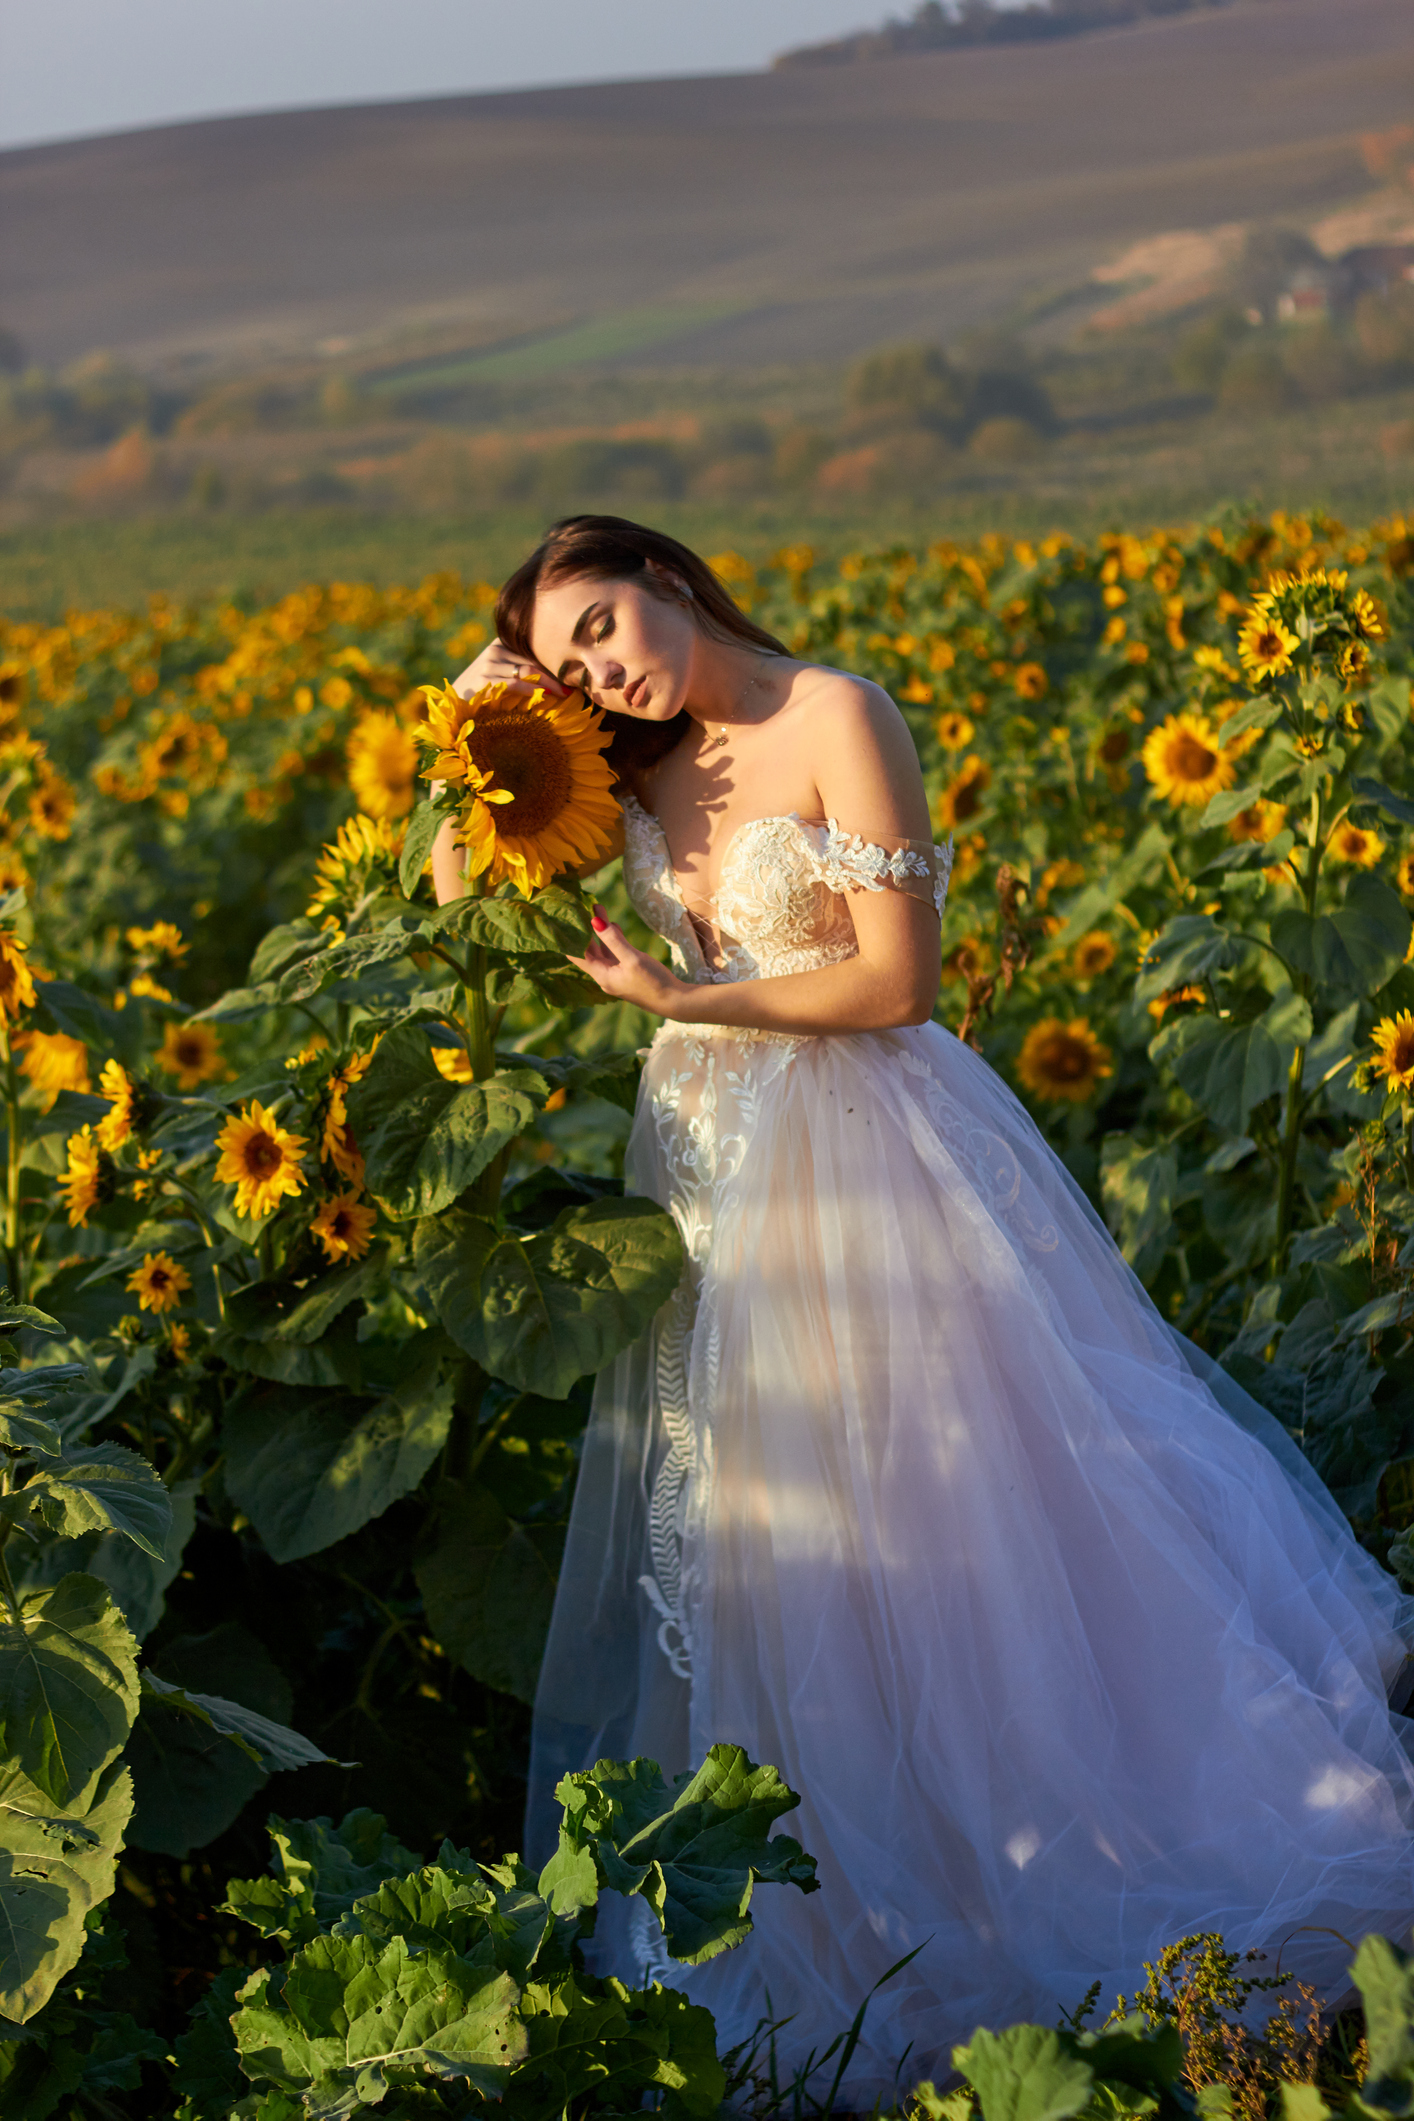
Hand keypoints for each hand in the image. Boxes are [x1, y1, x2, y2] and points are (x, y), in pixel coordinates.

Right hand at [453, 637, 573, 699]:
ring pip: (528, 671)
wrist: (457, 702)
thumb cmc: (487, 688)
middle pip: (534, 659)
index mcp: (502, 643)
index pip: (534, 649)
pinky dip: (532, 691)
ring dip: (549, 683)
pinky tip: (545, 697)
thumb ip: (524, 667)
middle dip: (555, 674)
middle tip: (574, 685)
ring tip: (565, 693)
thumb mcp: (505, 671)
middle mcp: (495, 651)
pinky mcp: (485, 682)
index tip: (573, 671)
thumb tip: (559, 674)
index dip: (554, 661)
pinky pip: (515, 684)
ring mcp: (488, 665)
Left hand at [566, 907, 692, 1018]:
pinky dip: (611, 940)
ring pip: (602, 950)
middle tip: (584, 906)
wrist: (674, 1001)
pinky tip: (614, 927)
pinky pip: (613, 954)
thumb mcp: (633, 959)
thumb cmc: (654, 982)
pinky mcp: (626, 973)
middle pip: (588, 950)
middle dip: (586, 929)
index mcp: (601, 975)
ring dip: (600, 932)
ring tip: (599, 909)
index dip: (570, 936)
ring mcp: (615, 975)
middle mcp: (604, 976)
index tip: (567, 917)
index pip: (575, 954)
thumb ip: (613, 940)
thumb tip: (594, 920)